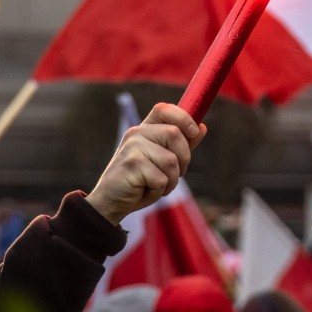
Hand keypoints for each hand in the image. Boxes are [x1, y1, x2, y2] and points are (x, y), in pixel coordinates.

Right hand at [87, 103, 204, 224]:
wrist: (110, 202)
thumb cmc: (139, 182)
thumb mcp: (161, 161)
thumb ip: (180, 144)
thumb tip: (201, 127)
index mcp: (144, 130)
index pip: (164, 109)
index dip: (184, 118)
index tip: (194, 132)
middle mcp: (136, 134)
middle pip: (174, 134)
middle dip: (184, 159)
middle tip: (172, 174)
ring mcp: (133, 148)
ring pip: (171, 160)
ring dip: (171, 180)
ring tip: (156, 185)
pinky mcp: (132, 165)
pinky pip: (162, 178)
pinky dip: (160, 190)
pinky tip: (146, 191)